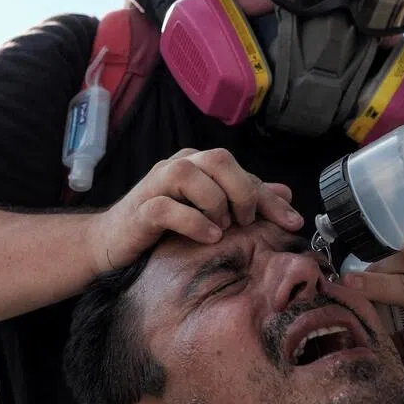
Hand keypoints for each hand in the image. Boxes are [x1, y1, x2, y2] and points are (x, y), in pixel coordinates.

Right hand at [88, 147, 299, 273]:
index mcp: (197, 165)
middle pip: (217, 159)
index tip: (292, 222)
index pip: (240, 169)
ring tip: (223, 229)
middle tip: (245, 221)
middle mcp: (177, 167)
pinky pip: (166, 207)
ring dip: (215, 204)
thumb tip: (286, 194)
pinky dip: (193, 222)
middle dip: (241, 191)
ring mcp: (155, 186)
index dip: (269, 197)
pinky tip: (208, 237)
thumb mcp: (211, 213)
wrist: (111, 243)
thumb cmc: (163, 227)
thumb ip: (245, 200)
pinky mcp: (139, 210)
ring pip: (190, 175)